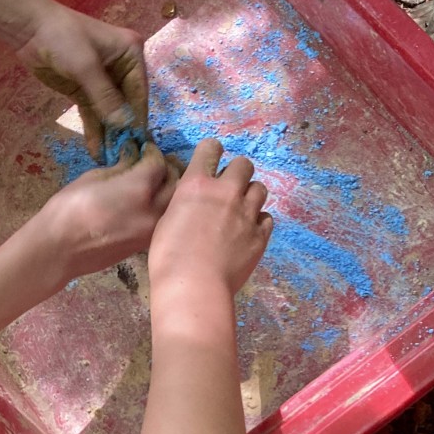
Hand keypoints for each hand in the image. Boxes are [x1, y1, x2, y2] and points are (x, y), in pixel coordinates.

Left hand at [15, 0, 147, 161]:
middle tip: (122, 157)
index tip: (137, 144)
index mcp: (131, 54)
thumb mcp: (86, 66)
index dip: (137, 118)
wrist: (29, 29)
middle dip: (122, 129)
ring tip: (109, 159)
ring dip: (108, 134)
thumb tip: (125, 125)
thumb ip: (105, 96)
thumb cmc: (63, 38)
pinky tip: (96, 149)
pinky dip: (94, 130)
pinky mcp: (84, 89)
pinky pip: (93, 112)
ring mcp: (103, 80)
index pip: (139, 91)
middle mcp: (122, 68)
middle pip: (126, 104)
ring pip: (109, 111)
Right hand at [37, 142, 176, 282]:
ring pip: (174, 205)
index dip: (152, 151)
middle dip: (168, 168)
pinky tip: (148, 203)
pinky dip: (161, 208)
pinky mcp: (144, 245)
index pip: (158, 163)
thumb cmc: (68, 209)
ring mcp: (151, 231)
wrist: (58, 251)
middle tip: (156, 163)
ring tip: (157, 182)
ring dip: (170, 190)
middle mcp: (152, 210)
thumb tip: (133, 160)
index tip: (145, 148)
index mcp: (138, 189)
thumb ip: (120, 168)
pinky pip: (162, 221)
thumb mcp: (92, 178)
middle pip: (175, 183)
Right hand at [149, 138, 271, 294]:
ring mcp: (247, 213)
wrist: (194, 285)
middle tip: (229, 188)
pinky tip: (248, 232)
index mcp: (196, 184)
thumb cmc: (168, 256)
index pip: (210, 149)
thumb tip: (194, 202)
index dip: (212, 151)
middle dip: (237, 173)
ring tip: (241, 210)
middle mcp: (225, 192)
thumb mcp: (167, 219)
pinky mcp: (260, 235)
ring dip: (250, 195)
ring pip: (260, 189)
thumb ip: (185, 203)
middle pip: (244, 165)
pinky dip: (258, 222)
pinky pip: (267, 218)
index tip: (212, 159)